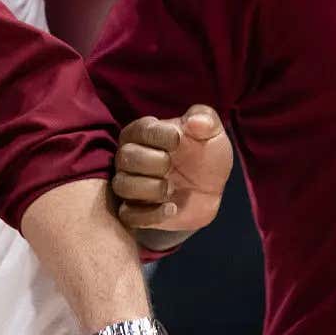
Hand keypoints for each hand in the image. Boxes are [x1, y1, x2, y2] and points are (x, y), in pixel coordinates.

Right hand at [111, 106, 231, 232]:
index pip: (139, 129)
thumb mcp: (212, 132)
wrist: (209, 190)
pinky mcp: (136, 211)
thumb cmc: (205, 155)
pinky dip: (151, 214)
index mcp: (144, 133)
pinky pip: (129, 215)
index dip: (158, 135)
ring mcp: (131, 185)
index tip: (178, 140)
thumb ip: (206, 119)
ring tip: (172, 188)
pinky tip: (172, 208)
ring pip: (122, 186)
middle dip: (152, 162)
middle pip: (125, 157)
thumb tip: (195, 122)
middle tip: (172, 165)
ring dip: (150, 188)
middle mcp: (130, 157)